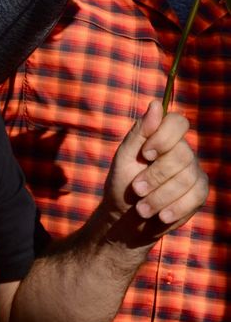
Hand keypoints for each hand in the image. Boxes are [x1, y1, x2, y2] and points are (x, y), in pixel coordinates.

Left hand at [103, 100, 207, 246]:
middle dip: (156, 176)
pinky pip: (196, 196)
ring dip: (161, 196)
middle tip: (136, 190)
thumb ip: (139, 132)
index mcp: (161, 137)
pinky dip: (175, 207)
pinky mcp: (198, 192)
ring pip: (187, 177)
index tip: (145, 154)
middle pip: (182, 154)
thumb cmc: (122, 183)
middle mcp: (181, 150)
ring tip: (142, 208)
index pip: (177, 123)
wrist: (126, 217)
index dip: (164, 137)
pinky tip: (161, 215)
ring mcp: (193, 171)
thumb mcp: (124, 157)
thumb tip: (156, 104)